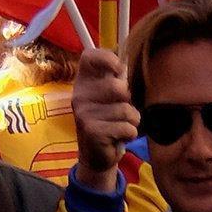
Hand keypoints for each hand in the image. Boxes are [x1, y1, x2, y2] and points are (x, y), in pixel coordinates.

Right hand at [70, 45, 134, 190]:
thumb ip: (117, 81)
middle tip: (121, 110)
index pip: (89, 56)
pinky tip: (118, 137)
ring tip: (120, 126)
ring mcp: (84, 113)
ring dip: (131, 121)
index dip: (108, 58)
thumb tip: (129, 65)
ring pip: (126, 110)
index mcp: (84, 81)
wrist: (95, 155)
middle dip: (129, 101)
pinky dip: (129, 134)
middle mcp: (79, 94)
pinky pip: (127, 128)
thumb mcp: (109, 99)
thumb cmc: (107, 120)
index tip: (119, 70)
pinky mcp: (93, 131)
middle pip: (117, 86)